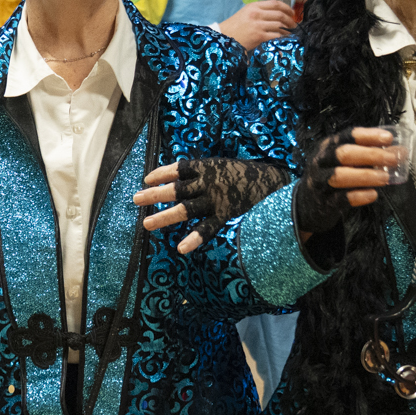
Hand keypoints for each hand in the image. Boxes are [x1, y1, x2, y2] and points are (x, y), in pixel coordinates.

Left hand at [134, 158, 293, 253]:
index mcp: (209, 167)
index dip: (161, 173)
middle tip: (136, 199)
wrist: (279, 182)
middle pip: (175, 189)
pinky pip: (207, 228)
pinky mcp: (227, 215)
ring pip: (185, 209)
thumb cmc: (254, 175)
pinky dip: (194, 238)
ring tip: (146, 224)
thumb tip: (192, 176)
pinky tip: (181, 248)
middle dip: (154, 194)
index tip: (147, 178)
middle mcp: (208, 182)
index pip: (179, 168)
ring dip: (164, 217)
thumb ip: (211, 173)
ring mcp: (216, 199)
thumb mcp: (229, 166)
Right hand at [216, 0, 298, 49]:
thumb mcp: (246, 13)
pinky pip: (275, 35)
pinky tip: (284, 38)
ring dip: (288, 29)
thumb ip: (259, 11)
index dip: (287, 7)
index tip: (291, 12)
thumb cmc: (235, 26)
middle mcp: (256, 14)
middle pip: (280, 14)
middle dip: (290, 19)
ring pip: (279, 25)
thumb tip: (275, 13)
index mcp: (254, 6)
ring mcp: (258, 25)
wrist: (224, 37)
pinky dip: (282, 36)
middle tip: (294, 24)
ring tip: (290, 32)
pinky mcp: (259, 36)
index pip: (275, 3)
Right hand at [293, 127, 401, 235]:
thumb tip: (399, 151)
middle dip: (371, 155)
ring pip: (340, 176)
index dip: (368, 136)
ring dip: (365, 176)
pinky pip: (340, 198)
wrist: (306, 205)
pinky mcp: (324, 202)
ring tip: (386, 178)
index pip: (347, 135)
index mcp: (328, 146)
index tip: (388, 138)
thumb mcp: (343, 161)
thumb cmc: (331, 176)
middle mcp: (322, 161)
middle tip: (393, 159)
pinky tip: (373, 195)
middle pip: (344, 154)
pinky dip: (358, 196)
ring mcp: (320, 182)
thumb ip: (368, 154)